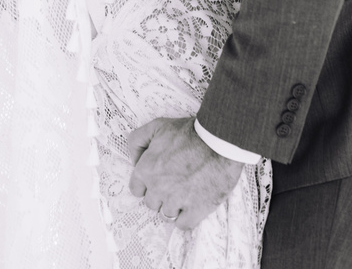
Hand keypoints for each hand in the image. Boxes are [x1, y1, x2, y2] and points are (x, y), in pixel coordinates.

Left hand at [128, 117, 243, 229]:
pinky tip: (191, 205)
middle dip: (160, 194)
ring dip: (173, 205)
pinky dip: (185, 217)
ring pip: (166, 214)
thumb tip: (133, 159)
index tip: (156, 179)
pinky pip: (183, 224)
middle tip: (173, 182)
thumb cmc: (189, 133)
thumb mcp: (156, 126)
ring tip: (184, 191)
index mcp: (146, 169)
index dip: (146, 184)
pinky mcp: (195, 210)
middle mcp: (157, 188)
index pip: (136, 189)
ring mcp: (176, 201)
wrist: (218, 141)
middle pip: (151, 203)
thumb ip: (137, 140)